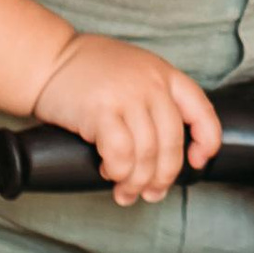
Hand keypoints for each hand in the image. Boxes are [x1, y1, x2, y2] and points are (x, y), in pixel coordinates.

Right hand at [32, 33, 220, 206]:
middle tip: (151, 193)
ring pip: (147, 154)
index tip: (197, 161)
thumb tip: (164, 153)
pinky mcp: (101, 110)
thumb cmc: (88, 72)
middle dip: (163, 176)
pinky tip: (110, 174)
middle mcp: (151, 84)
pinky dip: (118, 172)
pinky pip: (120, 154)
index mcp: (165, 74)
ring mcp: (127, 96)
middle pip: (172, 143)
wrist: (47, 59)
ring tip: (125, 192)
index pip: (201, 111)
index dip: (206, 141)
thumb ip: (154, 99)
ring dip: (137, 181)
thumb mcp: (134, 73)